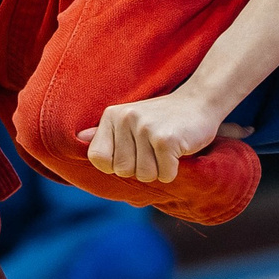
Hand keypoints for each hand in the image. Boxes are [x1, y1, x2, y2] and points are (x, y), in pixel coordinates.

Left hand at [78, 92, 246, 183]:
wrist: (199, 102)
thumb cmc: (163, 118)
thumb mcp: (130, 120)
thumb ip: (106, 132)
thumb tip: (80, 137)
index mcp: (112, 115)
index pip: (98, 159)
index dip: (114, 166)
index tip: (132, 154)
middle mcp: (125, 118)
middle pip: (123, 171)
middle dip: (142, 169)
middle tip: (155, 150)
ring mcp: (145, 128)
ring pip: (144, 175)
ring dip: (159, 170)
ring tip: (166, 151)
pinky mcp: (166, 139)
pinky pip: (165, 175)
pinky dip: (174, 170)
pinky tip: (179, 151)